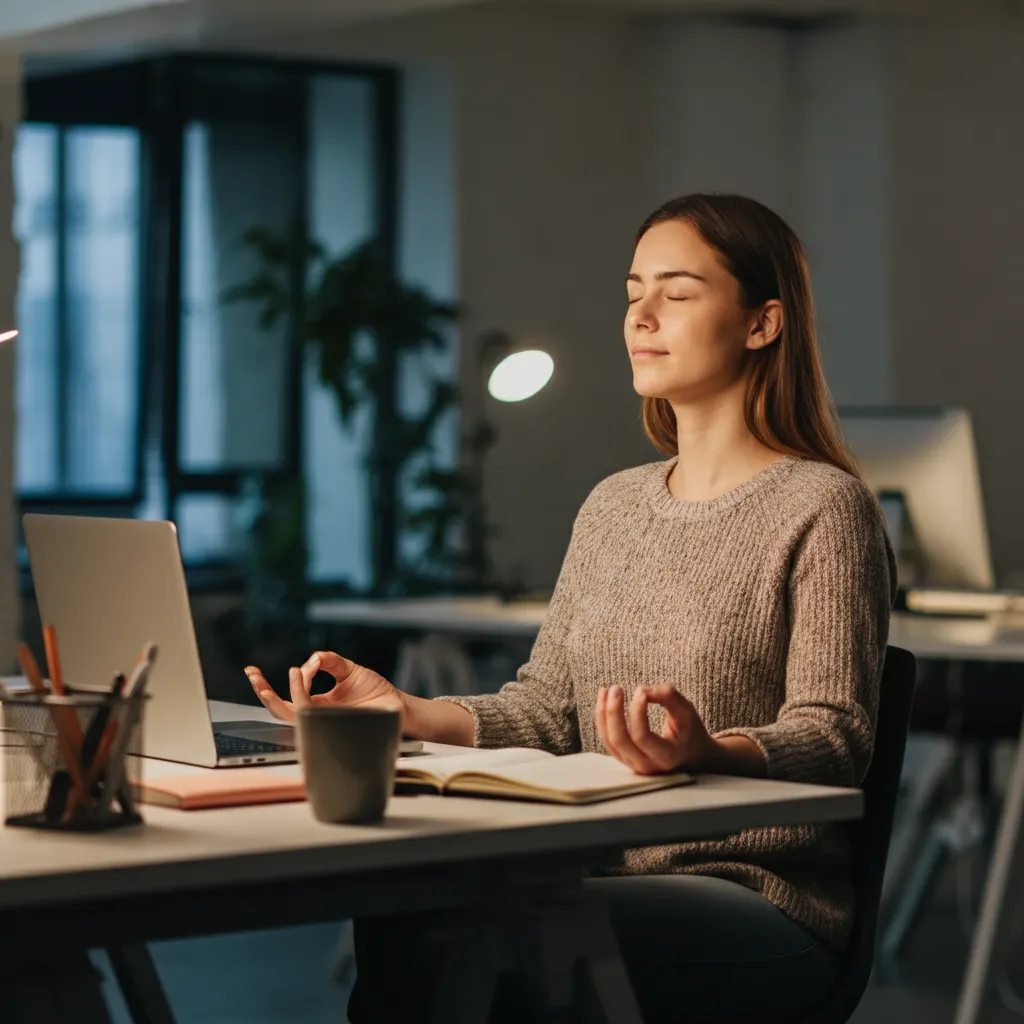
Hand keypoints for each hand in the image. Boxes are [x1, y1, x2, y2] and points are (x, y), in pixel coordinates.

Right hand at [245, 651, 405, 726]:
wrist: (399, 707)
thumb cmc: (376, 693)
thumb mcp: (349, 670)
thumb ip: (330, 661)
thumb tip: (312, 659)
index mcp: (317, 705)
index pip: (286, 700)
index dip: (266, 687)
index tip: (261, 669)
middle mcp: (318, 716)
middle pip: (281, 711)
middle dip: (263, 693)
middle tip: (252, 675)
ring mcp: (326, 722)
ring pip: (296, 714)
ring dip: (289, 691)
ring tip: (292, 671)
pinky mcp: (338, 724)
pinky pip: (315, 713)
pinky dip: (305, 695)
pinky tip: (304, 677)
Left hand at [595, 684, 715, 774]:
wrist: (692, 753)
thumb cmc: (689, 730)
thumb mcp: (686, 711)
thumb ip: (667, 696)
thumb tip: (641, 690)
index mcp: (666, 757)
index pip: (642, 736)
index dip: (637, 711)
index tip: (641, 690)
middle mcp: (647, 766)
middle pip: (620, 740)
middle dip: (614, 712)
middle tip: (616, 688)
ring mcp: (633, 764)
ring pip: (609, 740)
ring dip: (604, 713)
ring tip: (605, 690)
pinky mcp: (624, 758)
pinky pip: (607, 739)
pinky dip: (602, 718)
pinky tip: (604, 699)